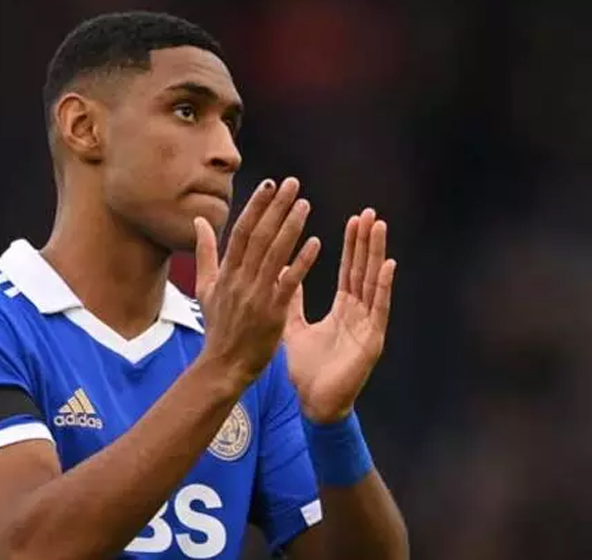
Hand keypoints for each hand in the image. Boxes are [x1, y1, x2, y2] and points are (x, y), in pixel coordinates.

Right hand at [194, 177, 320, 383]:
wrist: (223, 365)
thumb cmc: (218, 327)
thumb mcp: (206, 287)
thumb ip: (205, 253)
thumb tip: (198, 221)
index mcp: (225, 272)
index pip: (242, 231)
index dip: (256, 206)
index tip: (269, 184)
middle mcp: (240, 279)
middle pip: (260, 236)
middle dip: (276, 207)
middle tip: (293, 184)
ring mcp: (256, 295)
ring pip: (275, 254)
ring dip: (291, 227)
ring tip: (305, 204)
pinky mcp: (272, 312)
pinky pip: (289, 282)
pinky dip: (301, 262)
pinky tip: (316, 242)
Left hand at [284, 208, 396, 423]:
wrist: (313, 404)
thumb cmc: (306, 370)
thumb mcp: (293, 328)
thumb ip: (290, 300)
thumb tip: (283, 272)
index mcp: (343, 310)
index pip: (349, 270)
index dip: (351, 245)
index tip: (354, 219)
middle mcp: (359, 314)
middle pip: (363, 271)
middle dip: (365, 242)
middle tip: (369, 213)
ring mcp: (368, 326)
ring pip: (372, 283)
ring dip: (376, 254)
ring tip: (378, 227)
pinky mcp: (372, 341)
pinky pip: (378, 309)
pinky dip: (383, 287)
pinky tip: (387, 265)